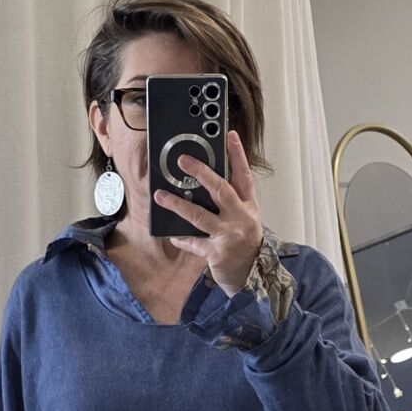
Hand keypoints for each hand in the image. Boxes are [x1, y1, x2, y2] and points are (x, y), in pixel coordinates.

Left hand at [153, 130, 263, 296]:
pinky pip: (194, 241)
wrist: (251, 275)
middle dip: (201, 173)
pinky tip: (171, 234)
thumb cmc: (244, 244)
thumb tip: (205, 183)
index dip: (237, 154)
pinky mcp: (217, 252)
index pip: (244, 175)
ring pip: (199, 215)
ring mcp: (229, 235)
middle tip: (183, 160)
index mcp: (248, 206)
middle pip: (220, 190)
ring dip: (177, 204)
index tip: (229, 135)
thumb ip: (231, 202)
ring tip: (160, 195)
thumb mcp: (245, 219)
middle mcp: (240, 218)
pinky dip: (181, 238)